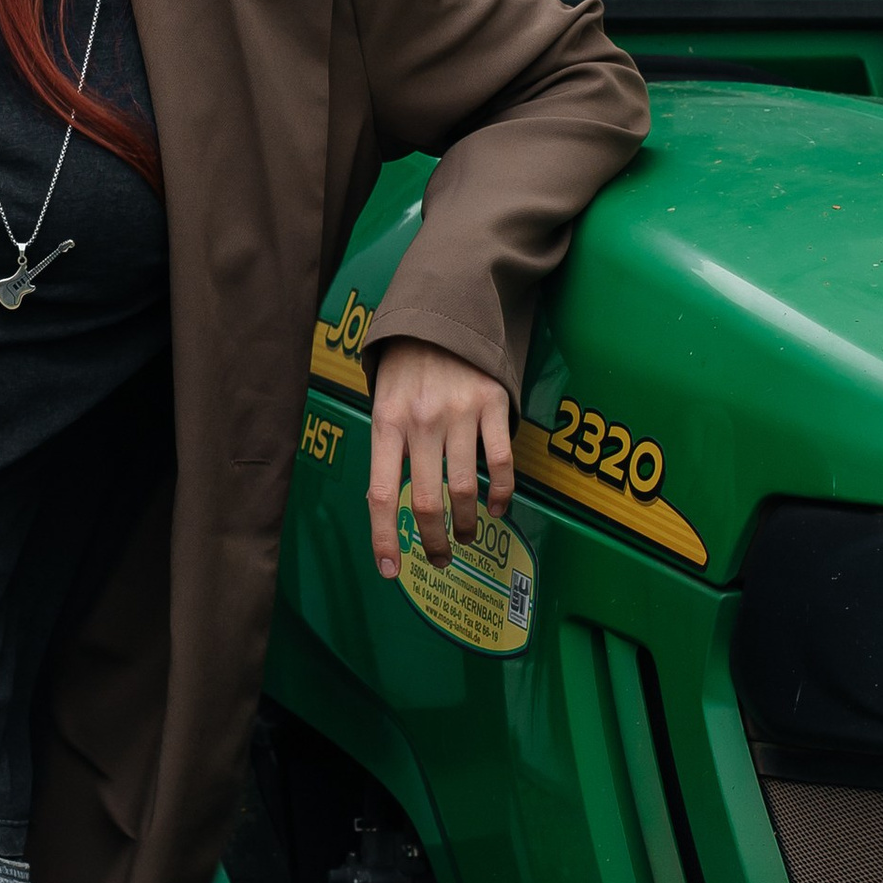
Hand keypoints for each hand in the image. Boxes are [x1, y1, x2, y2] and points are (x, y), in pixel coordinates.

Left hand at [367, 339, 512, 575]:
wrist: (443, 311)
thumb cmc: (407, 365)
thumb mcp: (383, 400)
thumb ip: (389, 447)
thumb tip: (389, 502)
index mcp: (386, 421)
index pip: (381, 492)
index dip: (383, 537)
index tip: (390, 571)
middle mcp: (422, 421)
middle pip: (428, 500)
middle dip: (435, 541)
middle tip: (440, 558)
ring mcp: (459, 413)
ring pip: (465, 488)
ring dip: (467, 523)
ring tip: (467, 536)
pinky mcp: (493, 404)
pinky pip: (500, 461)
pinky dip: (501, 492)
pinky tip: (497, 507)